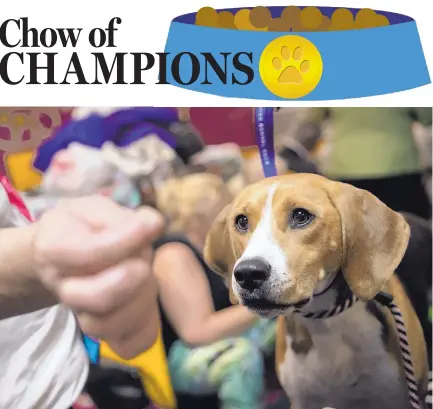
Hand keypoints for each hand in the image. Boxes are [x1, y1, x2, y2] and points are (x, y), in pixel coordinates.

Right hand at [32, 196, 163, 357]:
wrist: (62, 256)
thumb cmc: (82, 229)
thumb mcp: (93, 210)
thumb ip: (119, 216)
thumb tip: (153, 224)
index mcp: (54, 249)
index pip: (87, 253)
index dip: (123, 241)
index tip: (150, 224)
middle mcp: (65, 288)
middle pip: (98, 298)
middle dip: (131, 277)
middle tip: (142, 259)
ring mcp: (84, 314)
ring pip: (112, 325)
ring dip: (141, 298)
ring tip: (145, 274)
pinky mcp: (107, 331)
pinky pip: (128, 344)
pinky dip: (145, 326)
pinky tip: (147, 302)